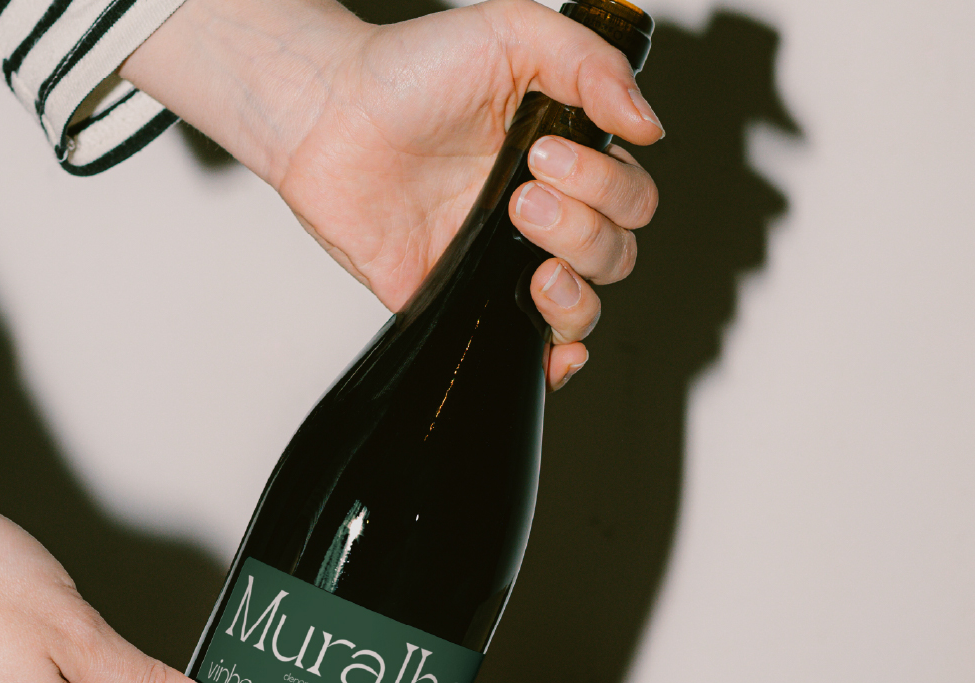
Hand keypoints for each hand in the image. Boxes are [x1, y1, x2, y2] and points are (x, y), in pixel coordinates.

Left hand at [123, 0, 663, 389]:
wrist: (327, 115)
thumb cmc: (410, 70)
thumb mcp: (511, 32)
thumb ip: (589, 63)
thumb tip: (648, 124)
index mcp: (565, 157)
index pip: (630, 196)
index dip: (605, 184)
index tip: (543, 153)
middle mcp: (541, 212)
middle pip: (616, 252)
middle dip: (582, 228)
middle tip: (521, 195)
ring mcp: (502, 261)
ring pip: (583, 304)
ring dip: (575, 290)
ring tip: (532, 260)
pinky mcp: (460, 300)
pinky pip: (525, 347)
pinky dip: (554, 359)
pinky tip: (554, 348)